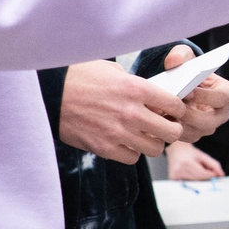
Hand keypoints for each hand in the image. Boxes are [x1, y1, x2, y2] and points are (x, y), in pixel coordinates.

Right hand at [58, 60, 185, 162]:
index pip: (175, 104)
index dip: (177, 109)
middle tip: (165, 126)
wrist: (51, 93)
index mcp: (136, 89)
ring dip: (153, 142)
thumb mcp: (112, 71)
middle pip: (171, 132)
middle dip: (172, 129)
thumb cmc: (79, 77)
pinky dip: (132, 152)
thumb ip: (136, 84)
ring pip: (154, 148)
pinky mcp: (104, 148)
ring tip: (145, 135)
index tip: (174, 110)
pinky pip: (132, 158)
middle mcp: (131, 112)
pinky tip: (126, 142)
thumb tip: (153, 96)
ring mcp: (118, 133)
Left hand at [156, 42, 228, 141]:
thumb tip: (172, 61)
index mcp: (227, 93)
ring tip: (162, 113)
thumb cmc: (188, 70)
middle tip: (173, 107)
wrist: (180, 85)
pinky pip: (183, 137)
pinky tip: (158, 120)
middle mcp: (221, 114)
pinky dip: (170, 130)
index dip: (207, 96)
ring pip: (195, 132)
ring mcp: (208, 127)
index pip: (224, 97)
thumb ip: (180, 54)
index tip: (188, 91)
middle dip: (190, 114)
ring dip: (178, 124)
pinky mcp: (193, 135)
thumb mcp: (185, 57)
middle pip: (209, 121)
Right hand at [166, 141, 223, 180]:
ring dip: (198, 180)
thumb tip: (221, 175)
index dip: (211, 175)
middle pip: (199, 180)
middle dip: (205, 178)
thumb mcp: (203, 156)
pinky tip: (189, 175)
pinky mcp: (172, 180)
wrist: (176, 150)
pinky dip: (191, 182)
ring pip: (194, 183)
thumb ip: (214, 165)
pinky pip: (186, 184)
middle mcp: (180, 170)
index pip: (204, 174)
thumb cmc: (190, 153)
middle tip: (204, 171)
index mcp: (188, 163)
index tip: (215, 174)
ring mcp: (175, 176)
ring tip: (195, 171)